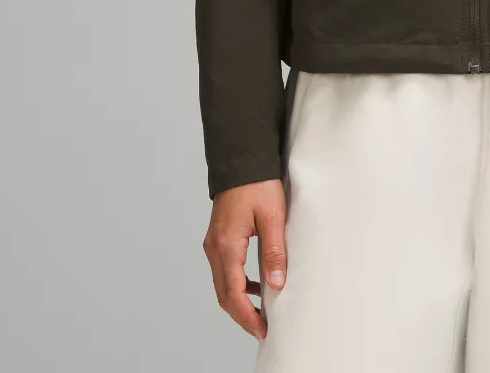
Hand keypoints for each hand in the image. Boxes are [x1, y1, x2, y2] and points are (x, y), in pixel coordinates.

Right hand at [202, 178, 287, 339]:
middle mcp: (215, 248)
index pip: (233, 293)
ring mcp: (214, 243)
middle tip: (262, 329)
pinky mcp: (219, 238)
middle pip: (224, 294)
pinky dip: (239, 284)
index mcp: (226, 246)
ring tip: (261, 312)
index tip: (262, 329)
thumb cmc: (258, 184)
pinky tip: (257, 284)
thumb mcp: (272, 217)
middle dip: (242, 315)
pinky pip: (225, 270)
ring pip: (223, 284)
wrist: (242, 160)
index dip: (247, 316)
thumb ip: (273, 251)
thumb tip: (276, 284)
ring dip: (240, 300)